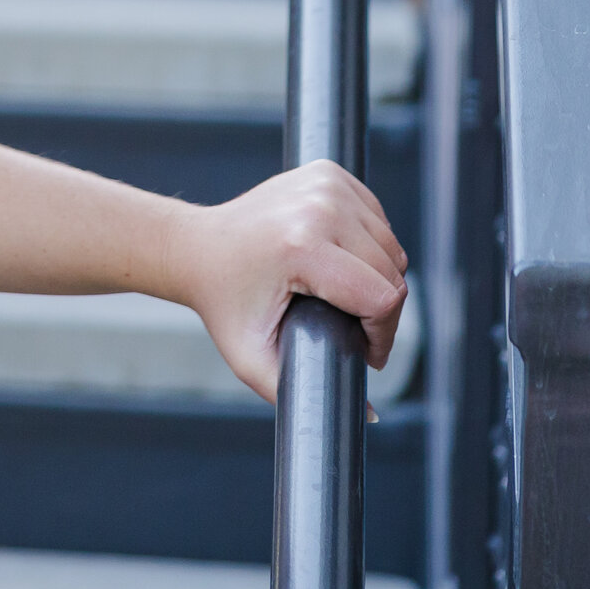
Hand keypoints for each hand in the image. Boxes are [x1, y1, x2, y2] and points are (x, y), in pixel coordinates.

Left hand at [165, 161, 407, 403]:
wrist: (197, 247)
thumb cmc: (225, 305)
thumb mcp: (251, 356)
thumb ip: (302, 392)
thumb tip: (371, 416)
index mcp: (301, 246)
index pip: (383, 297)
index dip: (381, 334)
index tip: (364, 351)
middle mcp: (318, 208)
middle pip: (392, 271)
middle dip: (381, 311)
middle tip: (355, 329)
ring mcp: (325, 184)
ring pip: (390, 245)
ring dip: (378, 276)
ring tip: (344, 296)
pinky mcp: (329, 172)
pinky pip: (377, 218)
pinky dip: (369, 243)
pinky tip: (340, 259)